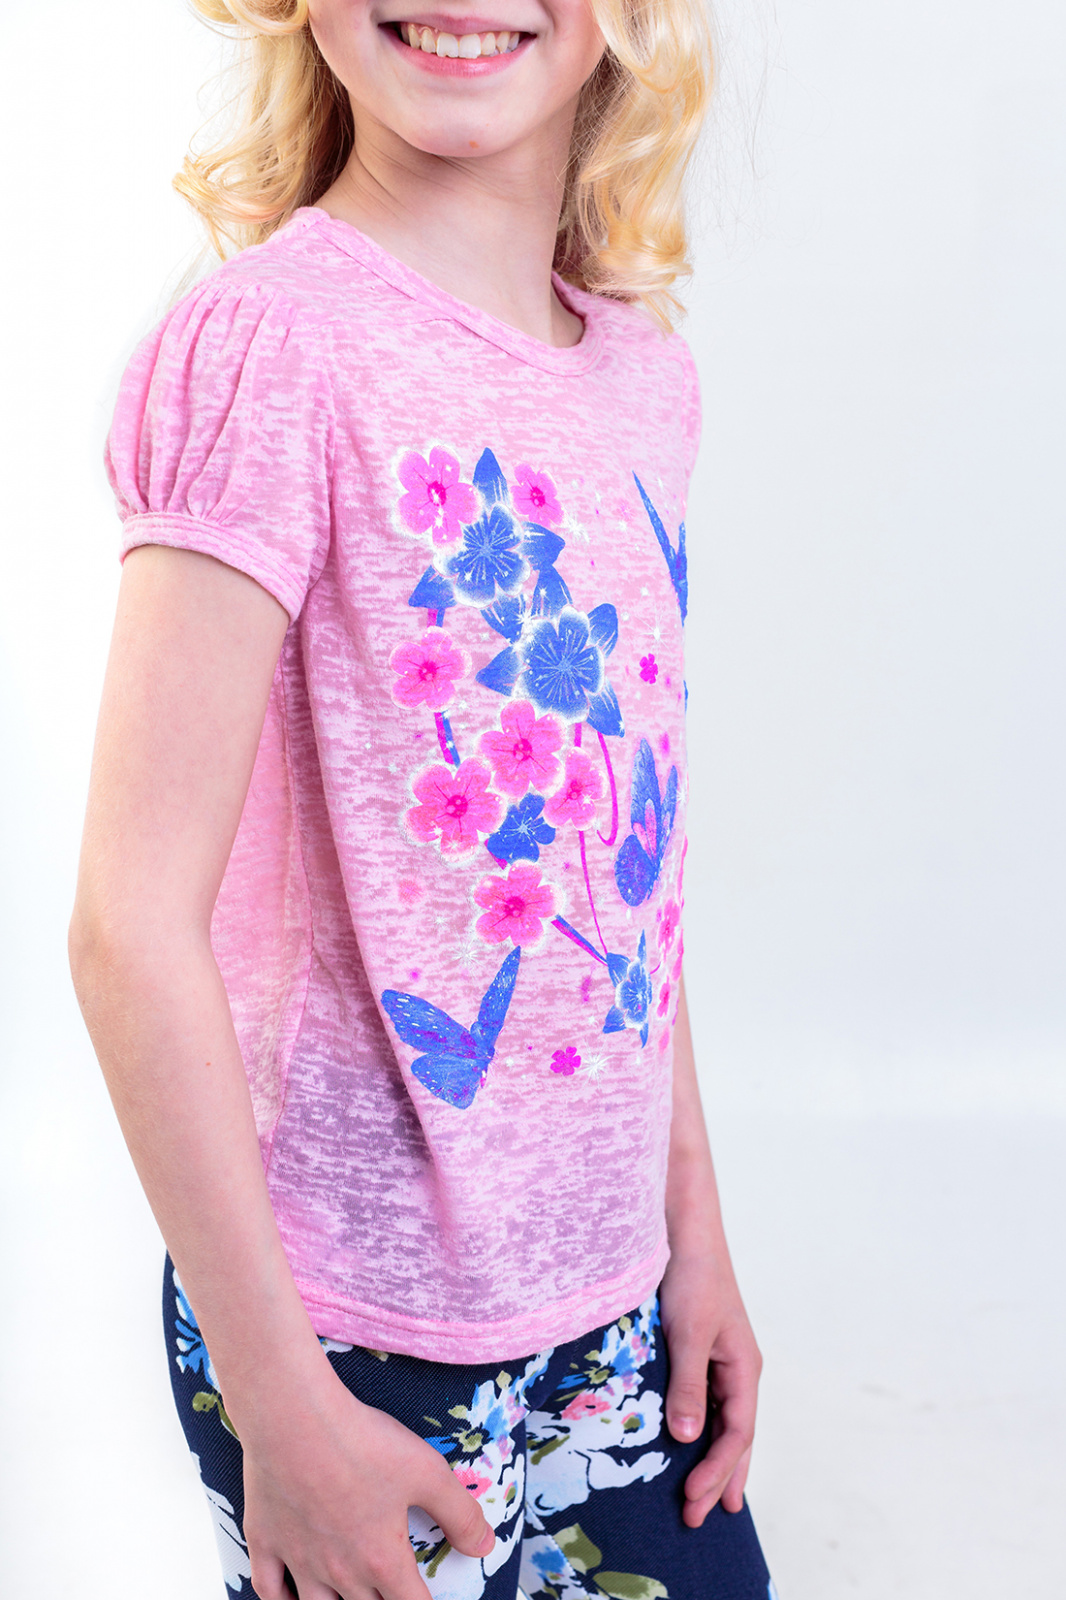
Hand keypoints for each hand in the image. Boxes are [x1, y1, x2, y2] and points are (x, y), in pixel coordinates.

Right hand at [237, 1365, 494, 1599]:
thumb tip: (485, 1546)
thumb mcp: (426, 1472)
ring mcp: (298, 1559)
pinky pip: (270, 1590)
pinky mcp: (264, 1540)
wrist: (295, 1418)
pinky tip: (292, 1597)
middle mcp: (339, 1571)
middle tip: (389, 1590)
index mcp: (381, 1559)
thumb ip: (459, 1514)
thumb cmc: (361, 1442)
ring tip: (350, 1597)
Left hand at [658, 1246, 761, 1527]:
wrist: (684, 1231)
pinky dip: (700, 1430)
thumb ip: (687, 1385)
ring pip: (722, 1422)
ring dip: (714, 1459)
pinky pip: (704, 1402)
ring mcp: (720, 1361)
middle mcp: (737, 1370)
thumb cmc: (691, 1277)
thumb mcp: (688, 1333)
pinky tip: (688, 1443)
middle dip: (721, 1477)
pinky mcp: (699, 1350)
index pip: (736, 1435)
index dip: (716, 1471)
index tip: (692, 1500)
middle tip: (701, 1518)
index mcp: (744, 1368)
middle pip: (736, 1436)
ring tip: (707, 1495)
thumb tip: (684, 1438)